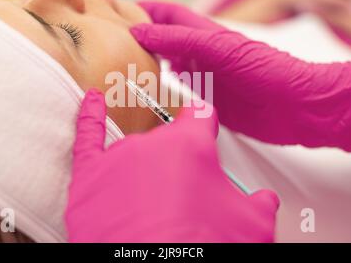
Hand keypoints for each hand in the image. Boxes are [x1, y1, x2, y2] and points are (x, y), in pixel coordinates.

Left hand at [65, 89, 278, 242]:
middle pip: (168, 143)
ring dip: (146, 172)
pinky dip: (89, 117)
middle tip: (186, 200)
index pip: (200, 118)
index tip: (204, 124)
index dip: (204, 124)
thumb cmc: (201, 248)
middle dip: (179, 167)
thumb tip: (262, 200)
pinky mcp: (89, 180)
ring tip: (156, 205)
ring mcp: (118, 160)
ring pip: (136, 153)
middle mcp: (151, 145)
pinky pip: (88, 137)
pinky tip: (92, 102)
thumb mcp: (251, 224)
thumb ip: (258, 202)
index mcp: (189, 146)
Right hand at [132, 1, 350, 152]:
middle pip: (163, 41)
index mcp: (204, 33)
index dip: (143, 10)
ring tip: (120, 73)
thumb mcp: (221, 49)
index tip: (115, 13)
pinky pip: (177, 94)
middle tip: (109, 48)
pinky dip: (160, 93)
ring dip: (146, 67)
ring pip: (167, 67)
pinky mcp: (207, 101)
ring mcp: (203, 77)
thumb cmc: (267, 71)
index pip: (167, 15)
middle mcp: (200, 53)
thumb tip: (141, 32)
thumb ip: (182, 39)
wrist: (296, 108)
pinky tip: (146, 98)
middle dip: (138, 41)